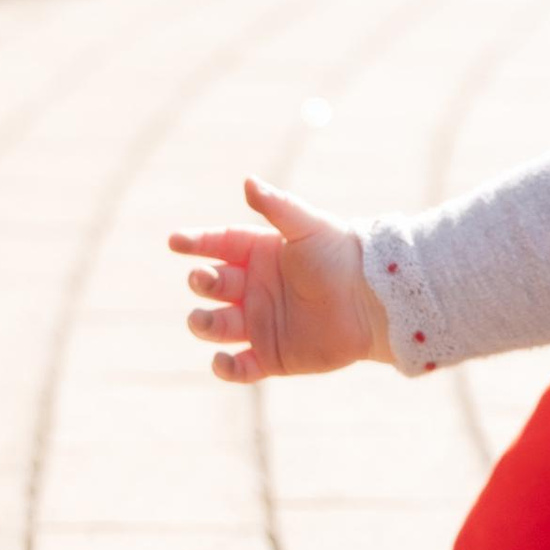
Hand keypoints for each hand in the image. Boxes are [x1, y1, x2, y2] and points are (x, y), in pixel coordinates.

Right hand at [168, 180, 392, 381]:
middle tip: (205, 280)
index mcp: (259, 253)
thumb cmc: (342, 255)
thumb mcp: (308, 226)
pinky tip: (222, 360)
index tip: (174, 241)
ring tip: (205, 320)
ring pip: (216, 326)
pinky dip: (225, 368)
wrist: (375, 300)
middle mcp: (254, 288)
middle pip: (212, 286)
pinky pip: (239, 367)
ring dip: (203, 324)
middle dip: (201, 282)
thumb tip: (248, 181)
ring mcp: (260, 323)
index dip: (195, 243)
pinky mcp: (272, 357)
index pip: (217, 246)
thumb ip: (277, 207)